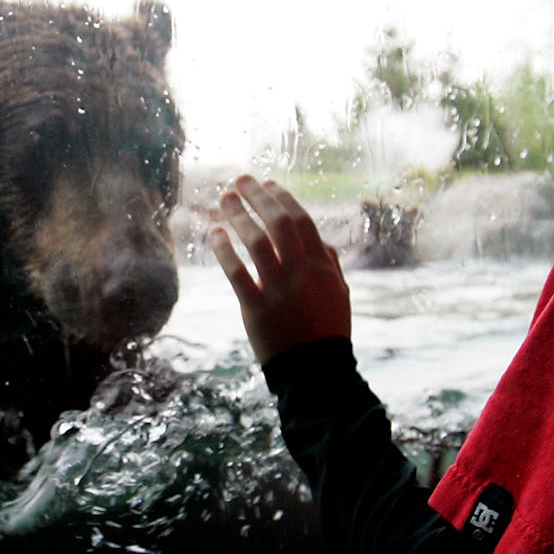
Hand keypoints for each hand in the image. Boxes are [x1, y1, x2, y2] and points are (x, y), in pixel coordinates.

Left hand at [209, 175, 350, 363]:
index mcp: (322, 267)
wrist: (316, 373)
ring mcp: (279, 291)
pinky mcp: (256, 310)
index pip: (301, 221)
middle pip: (278, 224)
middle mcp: (302, 274)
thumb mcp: (339, 296)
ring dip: (239, 217)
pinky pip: (237, 273)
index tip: (267, 183)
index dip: (282, 198)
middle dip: (258, 198)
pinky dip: (224, 250)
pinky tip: (214, 233)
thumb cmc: (327, 332)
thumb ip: (330, 265)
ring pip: (257, 243)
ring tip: (224, 200)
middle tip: (240, 180)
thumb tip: (321, 241)